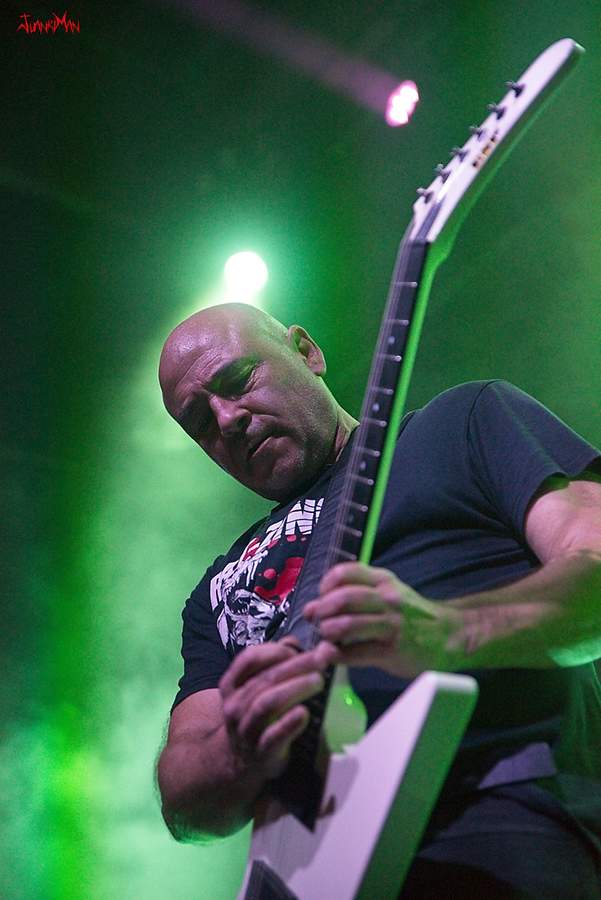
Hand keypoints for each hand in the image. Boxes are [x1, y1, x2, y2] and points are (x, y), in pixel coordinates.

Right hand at [219, 637, 337, 779]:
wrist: (238, 761)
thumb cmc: (254, 717)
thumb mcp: (256, 689)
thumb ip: (272, 665)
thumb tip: (293, 642)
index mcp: (232, 685)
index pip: (248, 659)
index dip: (274, 650)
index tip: (298, 648)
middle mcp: (235, 706)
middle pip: (265, 679)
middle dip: (296, 666)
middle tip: (321, 658)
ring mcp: (246, 730)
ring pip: (267, 704)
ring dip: (294, 689)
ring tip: (318, 681)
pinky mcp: (261, 754)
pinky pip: (273, 737)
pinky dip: (289, 724)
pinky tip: (304, 713)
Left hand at [303, 562, 459, 677]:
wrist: (448, 636)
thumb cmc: (410, 615)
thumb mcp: (387, 593)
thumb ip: (353, 596)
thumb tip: (311, 608)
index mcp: (383, 581)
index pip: (345, 572)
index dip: (325, 586)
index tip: (321, 598)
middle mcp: (387, 599)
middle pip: (343, 598)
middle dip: (322, 610)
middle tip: (317, 621)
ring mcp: (391, 625)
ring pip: (347, 625)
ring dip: (328, 632)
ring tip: (326, 638)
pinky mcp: (392, 650)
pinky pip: (356, 653)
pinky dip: (336, 656)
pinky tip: (329, 656)